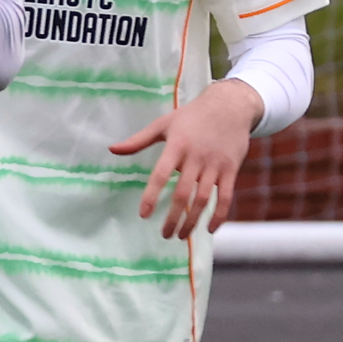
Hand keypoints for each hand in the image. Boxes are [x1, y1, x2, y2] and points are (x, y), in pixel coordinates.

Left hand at [108, 78, 265, 239]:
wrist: (229, 105)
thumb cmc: (192, 116)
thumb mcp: (164, 123)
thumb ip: (138, 140)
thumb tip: (112, 149)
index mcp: (177, 145)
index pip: (161, 174)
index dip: (152, 195)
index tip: (144, 215)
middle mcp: (196, 156)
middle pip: (183, 193)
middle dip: (173, 218)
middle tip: (164, 234)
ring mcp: (215, 164)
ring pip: (203, 199)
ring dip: (193, 221)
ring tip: (181, 235)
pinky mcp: (231, 169)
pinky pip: (225, 197)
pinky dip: (219, 216)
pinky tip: (210, 230)